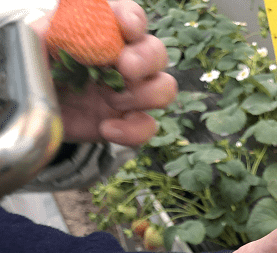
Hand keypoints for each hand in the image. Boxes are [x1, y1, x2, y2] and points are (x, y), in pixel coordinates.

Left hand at [32, 0, 176, 145]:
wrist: (37, 115)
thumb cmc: (38, 74)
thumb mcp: (32, 49)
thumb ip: (42, 34)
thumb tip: (57, 31)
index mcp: (103, 34)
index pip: (129, 17)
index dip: (133, 19)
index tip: (127, 28)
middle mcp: (123, 60)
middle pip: (157, 52)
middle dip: (146, 59)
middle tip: (125, 68)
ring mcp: (130, 93)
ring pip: (164, 88)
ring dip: (145, 94)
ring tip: (112, 100)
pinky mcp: (128, 123)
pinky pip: (148, 126)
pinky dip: (133, 130)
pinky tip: (107, 129)